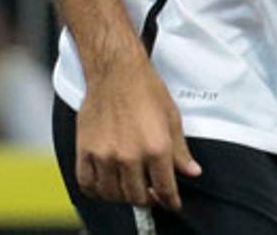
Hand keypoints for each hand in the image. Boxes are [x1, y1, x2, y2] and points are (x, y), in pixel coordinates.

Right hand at [77, 54, 201, 210]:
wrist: (116, 72)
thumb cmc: (145, 89)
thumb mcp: (172, 118)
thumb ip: (181, 150)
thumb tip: (191, 171)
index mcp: (156, 147)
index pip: (165, 188)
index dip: (170, 201)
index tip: (172, 204)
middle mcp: (130, 155)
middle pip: (138, 196)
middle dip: (149, 200)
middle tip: (152, 195)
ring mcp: (105, 156)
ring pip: (113, 194)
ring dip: (124, 197)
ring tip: (131, 189)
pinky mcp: (85, 152)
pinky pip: (88, 184)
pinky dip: (98, 191)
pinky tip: (106, 185)